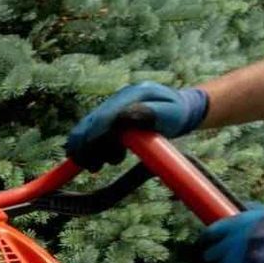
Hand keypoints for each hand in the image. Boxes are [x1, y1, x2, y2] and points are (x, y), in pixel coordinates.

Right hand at [65, 82, 209, 168]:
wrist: (179, 108)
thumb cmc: (176, 113)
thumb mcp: (169, 112)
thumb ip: (150, 113)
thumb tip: (125, 116)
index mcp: (131, 95)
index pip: (105, 116)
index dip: (93, 134)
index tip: (87, 154)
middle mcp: (116, 100)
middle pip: (89, 123)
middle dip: (85, 147)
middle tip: (94, 167)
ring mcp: (109, 108)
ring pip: (85, 130)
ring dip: (87, 151)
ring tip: (99, 166)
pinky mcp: (106, 118)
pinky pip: (87, 133)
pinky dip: (85, 149)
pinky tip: (94, 162)